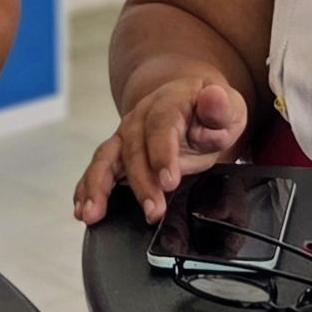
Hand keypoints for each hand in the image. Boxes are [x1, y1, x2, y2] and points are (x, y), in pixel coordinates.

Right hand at [72, 78, 249, 225]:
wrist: (188, 105)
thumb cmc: (210, 113)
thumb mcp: (228, 107)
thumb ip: (222, 108)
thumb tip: (214, 98)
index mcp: (169, 103)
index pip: (161, 125)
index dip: (162, 153)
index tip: (169, 181)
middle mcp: (140, 118)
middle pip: (133, 149)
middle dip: (140, 183)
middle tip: (152, 212)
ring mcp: (125, 135)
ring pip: (106, 159)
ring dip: (98, 187)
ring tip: (93, 213)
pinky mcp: (117, 154)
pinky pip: (98, 170)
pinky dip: (87, 189)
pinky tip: (83, 210)